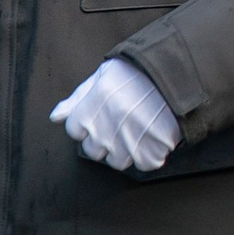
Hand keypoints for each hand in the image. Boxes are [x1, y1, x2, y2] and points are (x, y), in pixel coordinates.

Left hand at [51, 57, 180, 172]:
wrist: (177, 71)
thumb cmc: (140, 71)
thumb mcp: (103, 75)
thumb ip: (77, 97)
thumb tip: (56, 115)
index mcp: (90, 109)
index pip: (75, 130)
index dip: (88, 123)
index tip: (103, 115)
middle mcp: (105, 129)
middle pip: (94, 150)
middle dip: (105, 139)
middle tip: (122, 123)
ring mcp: (127, 143)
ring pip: (118, 160)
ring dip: (128, 149)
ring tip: (140, 128)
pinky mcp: (151, 151)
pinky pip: (145, 163)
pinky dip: (151, 154)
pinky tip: (154, 136)